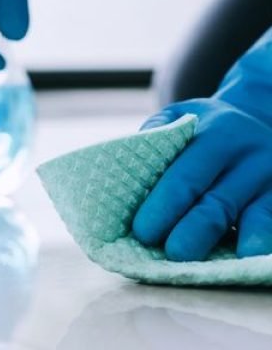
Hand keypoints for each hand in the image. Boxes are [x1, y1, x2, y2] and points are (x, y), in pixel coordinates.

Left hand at [132, 98, 271, 260]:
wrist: (261, 115)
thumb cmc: (206, 125)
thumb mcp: (182, 115)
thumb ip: (157, 134)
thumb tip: (126, 166)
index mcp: (214, 135)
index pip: (186, 175)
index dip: (164, 205)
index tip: (142, 231)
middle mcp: (248, 157)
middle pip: (218, 201)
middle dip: (194, 231)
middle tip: (172, 254)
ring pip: (255, 217)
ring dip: (230, 244)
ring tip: (211, 268)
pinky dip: (263, 241)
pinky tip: (247, 259)